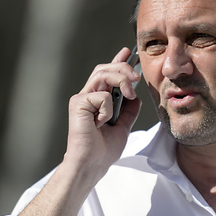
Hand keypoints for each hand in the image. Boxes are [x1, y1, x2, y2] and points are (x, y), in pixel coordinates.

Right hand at [63, 47, 141, 179]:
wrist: (92, 164)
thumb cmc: (103, 150)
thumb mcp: (124, 127)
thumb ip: (129, 111)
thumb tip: (136, 96)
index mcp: (97, 100)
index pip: (107, 74)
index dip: (117, 61)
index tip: (127, 52)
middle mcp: (87, 96)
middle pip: (104, 68)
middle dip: (123, 68)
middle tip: (137, 77)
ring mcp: (81, 99)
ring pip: (103, 74)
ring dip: (121, 80)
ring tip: (129, 94)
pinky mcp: (78, 104)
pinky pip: (102, 95)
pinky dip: (108, 109)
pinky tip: (102, 123)